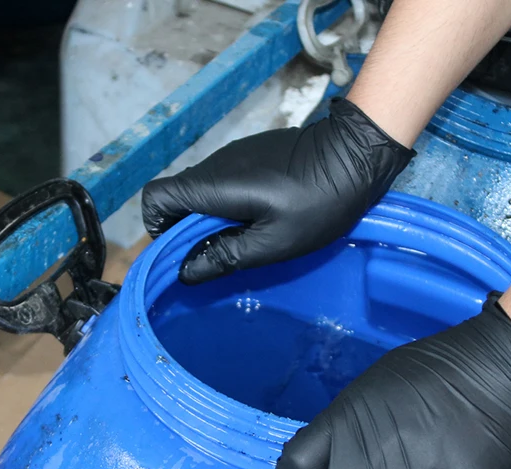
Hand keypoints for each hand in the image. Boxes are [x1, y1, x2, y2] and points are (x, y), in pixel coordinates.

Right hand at [141, 98, 413, 284]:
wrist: (355, 155)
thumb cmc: (316, 204)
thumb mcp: (272, 244)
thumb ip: (224, 258)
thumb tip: (185, 273)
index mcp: (213, 186)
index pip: (155, 197)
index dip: (158, 227)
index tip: (184, 251)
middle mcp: (214, 165)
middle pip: (177, 197)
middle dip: (188, 230)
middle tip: (221, 255)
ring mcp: (233, 156)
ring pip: (201, 191)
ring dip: (211, 219)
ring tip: (246, 238)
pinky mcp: (251, 154)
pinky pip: (224, 182)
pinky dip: (228, 205)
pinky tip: (262, 217)